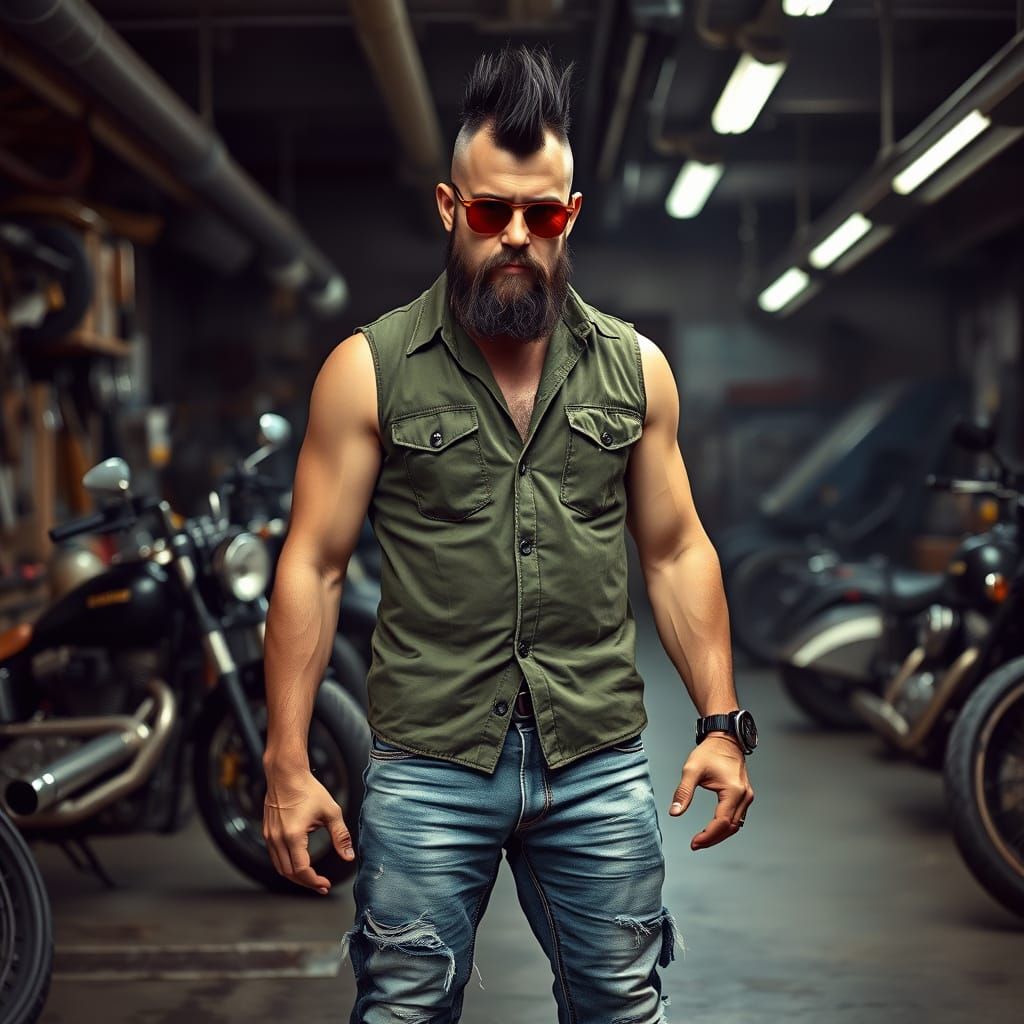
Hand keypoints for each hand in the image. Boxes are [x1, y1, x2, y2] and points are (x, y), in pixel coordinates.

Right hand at [262, 763, 354, 893]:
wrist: (286, 774)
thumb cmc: (308, 790)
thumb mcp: (331, 812)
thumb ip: (340, 836)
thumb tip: (348, 857)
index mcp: (293, 836)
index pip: (301, 870)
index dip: (314, 881)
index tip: (325, 884)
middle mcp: (277, 839)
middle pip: (288, 873)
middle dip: (305, 882)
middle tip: (321, 886)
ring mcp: (269, 836)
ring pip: (279, 867)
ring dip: (295, 876)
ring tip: (311, 878)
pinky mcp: (267, 832)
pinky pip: (275, 856)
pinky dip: (286, 865)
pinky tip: (298, 863)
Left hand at [667, 735, 753, 849]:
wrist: (724, 739)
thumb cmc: (709, 752)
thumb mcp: (691, 770)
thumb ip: (683, 792)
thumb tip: (674, 812)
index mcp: (733, 791)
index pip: (722, 822)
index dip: (708, 835)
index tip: (694, 843)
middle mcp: (744, 796)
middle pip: (731, 828)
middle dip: (713, 838)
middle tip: (696, 844)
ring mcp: (747, 796)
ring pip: (736, 825)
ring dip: (720, 834)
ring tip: (702, 839)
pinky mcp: (745, 795)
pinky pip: (737, 817)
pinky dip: (725, 826)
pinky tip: (712, 829)